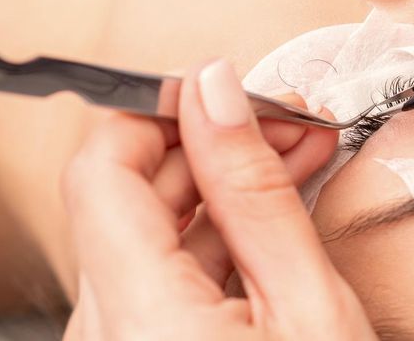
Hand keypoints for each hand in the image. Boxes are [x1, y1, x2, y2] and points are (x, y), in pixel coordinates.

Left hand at [61, 60, 375, 339]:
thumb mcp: (311, 307)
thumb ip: (258, 199)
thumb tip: (219, 100)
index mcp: (142, 319)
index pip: (103, 172)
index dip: (162, 116)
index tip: (222, 96)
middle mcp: (110, 333)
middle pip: (128, 198)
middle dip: (209, 147)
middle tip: (284, 122)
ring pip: (150, 233)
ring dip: (221, 189)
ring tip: (293, 157)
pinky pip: (162, 271)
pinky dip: (216, 235)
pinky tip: (270, 213)